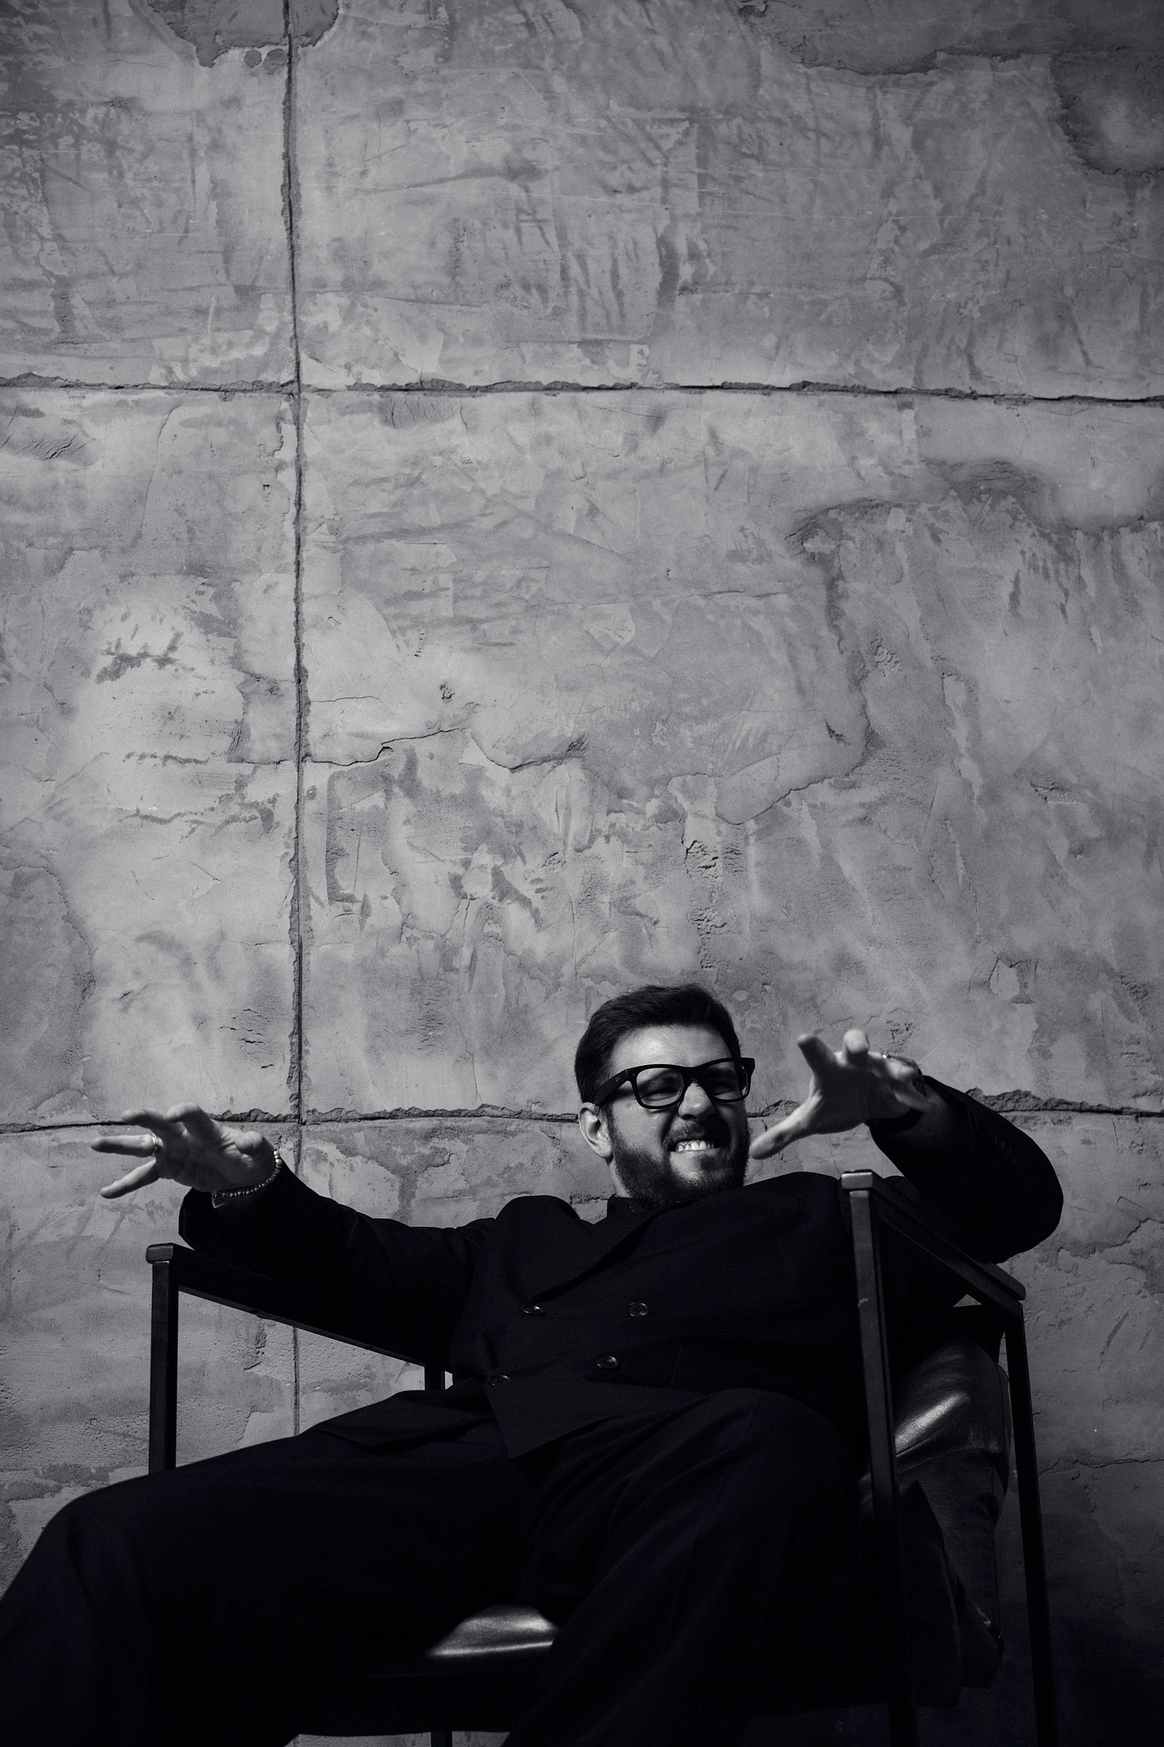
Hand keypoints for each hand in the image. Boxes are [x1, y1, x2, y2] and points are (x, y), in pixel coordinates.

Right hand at [93, 1104, 275, 1199]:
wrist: (246, 1173)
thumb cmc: (252, 1156)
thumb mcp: (259, 1151)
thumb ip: (254, 1144)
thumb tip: (249, 1142)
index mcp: (207, 1129)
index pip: (193, 1115)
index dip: (183, 1113)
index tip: (171, 1115)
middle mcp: (185, 1136)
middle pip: (161, 1125)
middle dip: (144, 1119)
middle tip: (125, 1116)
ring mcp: (174, 1152)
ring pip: (143, 1147)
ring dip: (120, 1146)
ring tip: (94, 1144)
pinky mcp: (169, 1169)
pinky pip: (144, 1177)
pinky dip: (125, 1184)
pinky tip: (105, 1192)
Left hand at [748, 1029, 936, 1160]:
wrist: (867, 1105)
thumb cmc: (835, 1103)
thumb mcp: (810, 1120)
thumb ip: (783, 1134)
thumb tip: (755, 1154)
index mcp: (829, 1069)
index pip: (817, 1056)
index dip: (811, 1047)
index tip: (803, 1038)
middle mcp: (854, 1063)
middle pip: (856, 1042)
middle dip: (858, 1042)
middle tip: (858, 1049)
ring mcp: (879, 1071)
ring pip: (888, 1061)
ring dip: (896, 1069)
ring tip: (902, 1077)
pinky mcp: (899, 1084)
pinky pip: (909, 1087)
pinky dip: (915, 1095)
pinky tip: (922, 1105)